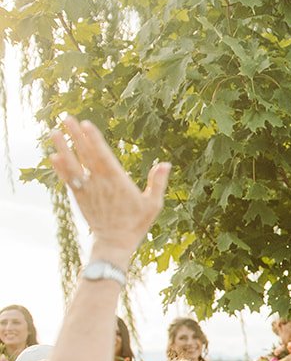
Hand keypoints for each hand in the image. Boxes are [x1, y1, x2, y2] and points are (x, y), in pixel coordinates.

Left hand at [47, 116, 169, 265]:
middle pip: (86, 155)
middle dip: (76, 136)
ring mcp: (87, 190)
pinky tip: (54, 156)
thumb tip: (166, 163)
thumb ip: (158, 183)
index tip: (86, 124)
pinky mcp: (79, 197)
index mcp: (118, 181)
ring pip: (73, 165)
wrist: (115, 242)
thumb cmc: (137, 223)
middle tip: (67, 118)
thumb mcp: (154, 204)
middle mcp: (100, 183)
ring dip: (63, 148)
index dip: (94, 139)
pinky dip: (61, 168)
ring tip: (54, 132)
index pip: (103, 156)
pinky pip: (68, 179)